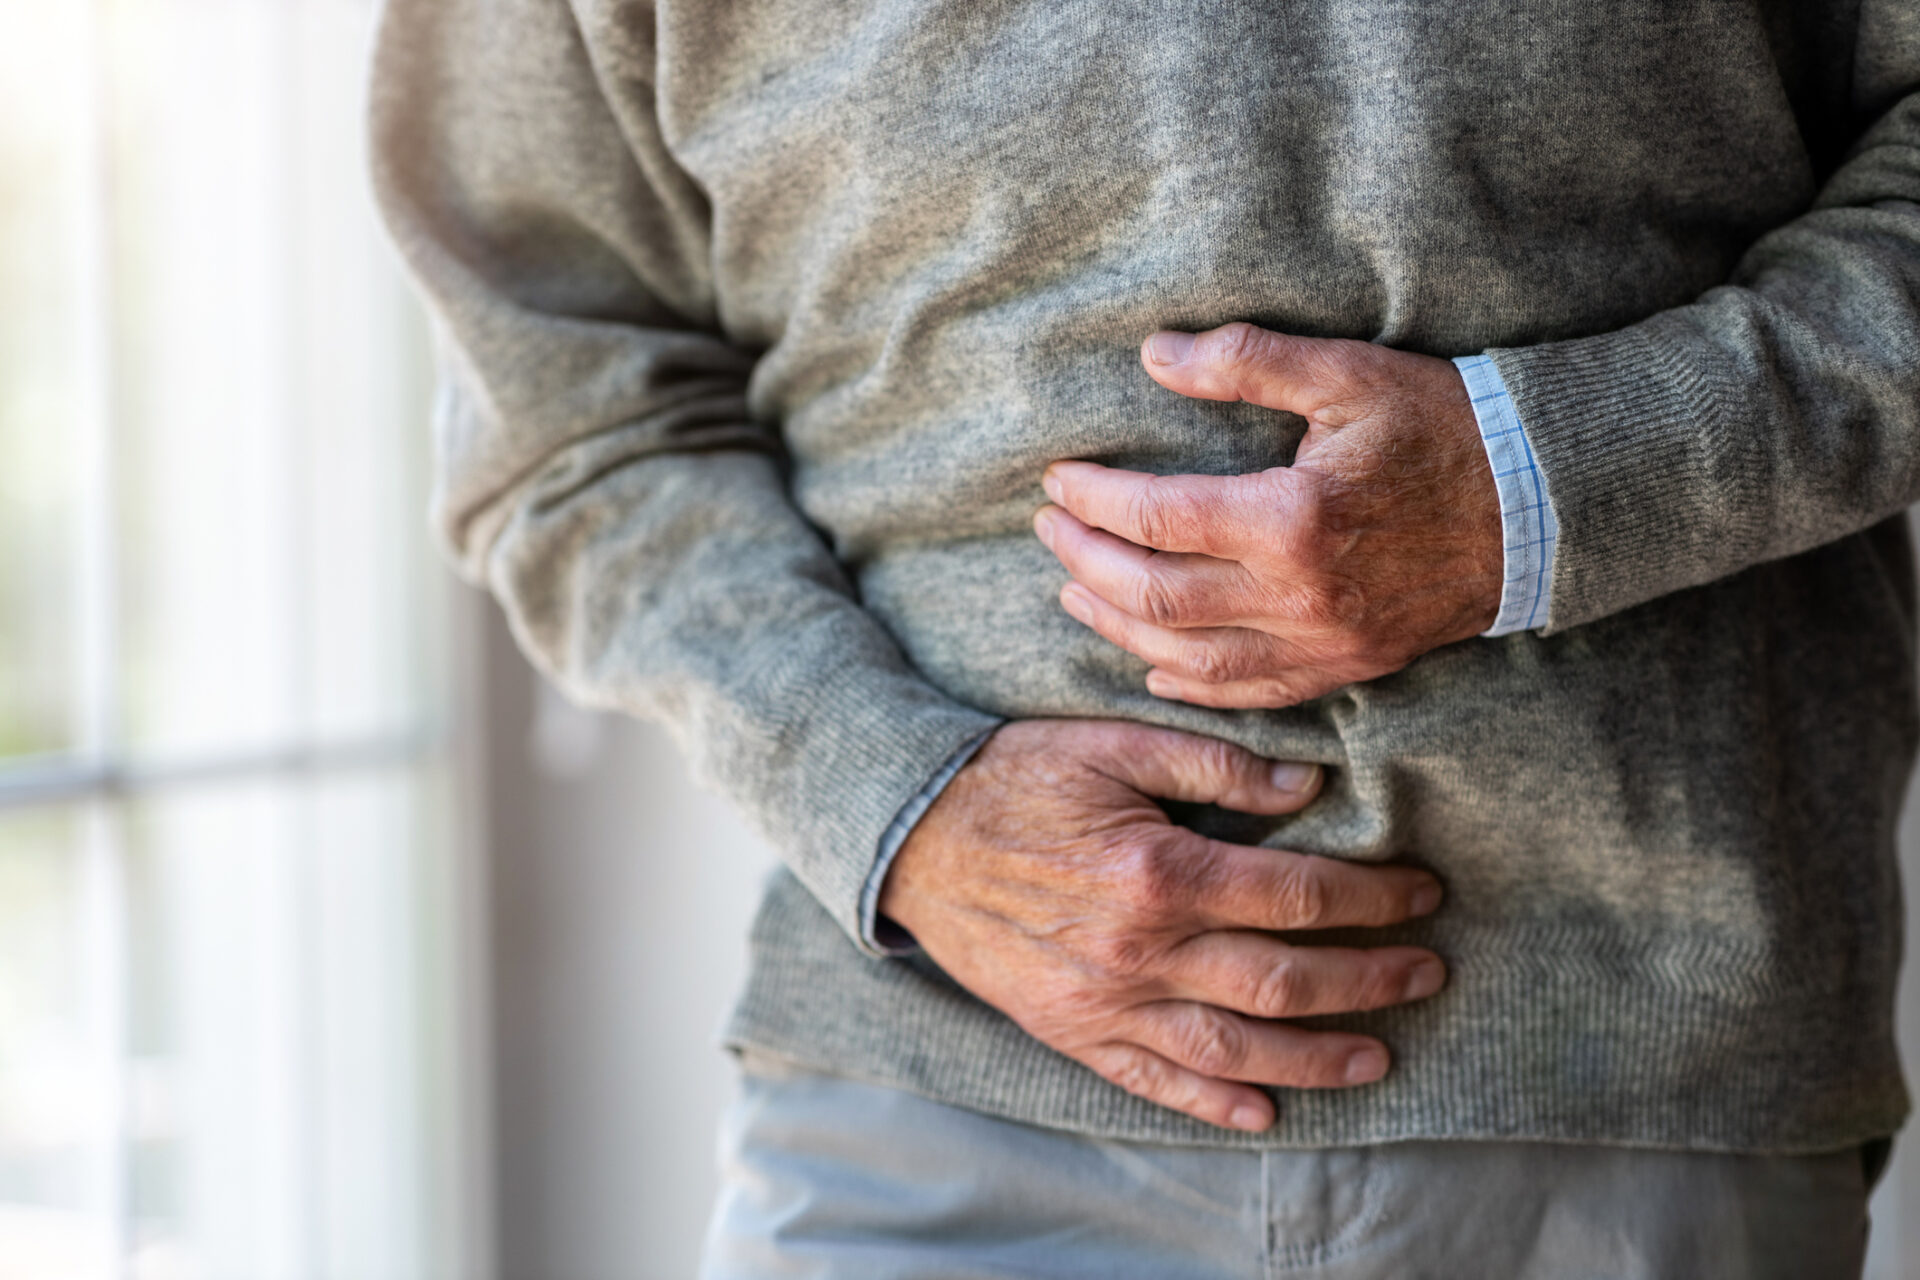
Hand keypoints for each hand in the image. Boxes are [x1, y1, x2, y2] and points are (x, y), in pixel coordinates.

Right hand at [878, 719, 1445, 1131]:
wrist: (911, 837)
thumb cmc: (1015, 779)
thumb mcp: (1111, 745)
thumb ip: (1213, 765)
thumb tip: (1307, 785)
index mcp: (1158, 871)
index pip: (1296, 895)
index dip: (1373, 899)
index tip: (1422, 892)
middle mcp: (1140, 951)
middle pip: (1284, 981)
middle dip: (1371, 980)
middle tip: (1429, 973)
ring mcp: (1104, 1003)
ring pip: (1235, 1051)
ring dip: (1317, 1058)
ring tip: (1379, 1053)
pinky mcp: (1072, 1032)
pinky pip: (1154, 1082)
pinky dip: (1215, 1106)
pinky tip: (1267, 1113)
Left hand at [1033, 322, 1504, 708]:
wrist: (1546, 505)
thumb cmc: (1446, 428)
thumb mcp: (1348, 373)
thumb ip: (1244, 362)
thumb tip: (1153, 355)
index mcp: (1293, 519)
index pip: (1157, 517)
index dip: (1095, 500)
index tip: (1058, 479)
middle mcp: (1299, 596)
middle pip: (1156, 596)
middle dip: (1088, 561)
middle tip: (1050, 529)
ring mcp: (1324, 643)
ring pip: (1189, 657)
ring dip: (1119, 628)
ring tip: (1074, 590)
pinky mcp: (1347, 667)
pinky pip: (1250, 695)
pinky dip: (1189, 686)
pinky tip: (1151, 667)